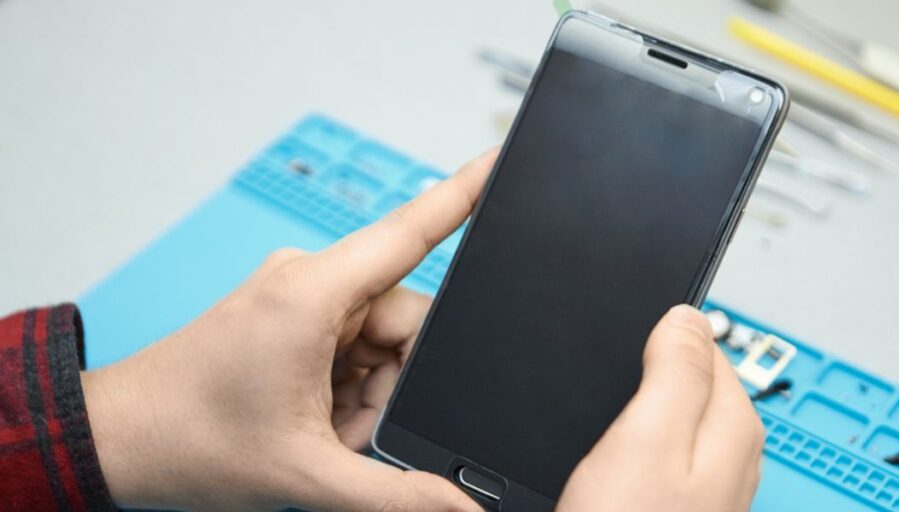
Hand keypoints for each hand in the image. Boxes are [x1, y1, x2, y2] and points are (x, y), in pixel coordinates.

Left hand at [81, 149, 497, 510]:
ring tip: (326, 437)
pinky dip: (353, 393)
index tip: (500, 158)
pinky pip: (357, 350)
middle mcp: (311, 282)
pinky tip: (321, 425)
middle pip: (407, 320)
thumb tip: (460, 508)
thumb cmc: (189, 439)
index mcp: (314, 294)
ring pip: (384, 342)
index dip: (464, 191)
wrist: (119, 440)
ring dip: (371, 396)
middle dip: (397, 385)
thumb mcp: (306, 474)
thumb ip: (394, 495)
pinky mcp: (295, 318)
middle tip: (353, 435)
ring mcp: (301, 299)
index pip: (410, 231)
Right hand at [557, 306, 764, 511]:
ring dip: (641, 415)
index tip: (626, 348)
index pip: (706, 346)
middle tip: (609, 396)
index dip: (659, 337)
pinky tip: (614, 462)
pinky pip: (662, 455)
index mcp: (733, 425)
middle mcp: (733, 456)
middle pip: (691, 384)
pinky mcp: (682, 504)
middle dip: (649, 377)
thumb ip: (676, 372)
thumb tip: (687, 316)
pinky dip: (638, 448)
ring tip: (607, 431)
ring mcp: (710, 485)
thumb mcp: (647, 439)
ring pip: (673, 421)